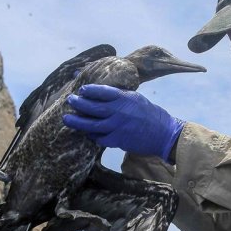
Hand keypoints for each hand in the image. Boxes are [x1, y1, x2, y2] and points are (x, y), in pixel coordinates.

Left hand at [63, 85, 183, 161]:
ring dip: (78, 122)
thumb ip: (119, 95)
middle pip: (93, 108)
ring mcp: (117, 127)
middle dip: (79, 104)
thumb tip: (102, 90)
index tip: (81, 89)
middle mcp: (119, 112)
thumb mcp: (135, 98)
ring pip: (92, 125)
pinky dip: (92, 136)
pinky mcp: (118, 141)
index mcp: (124, 98)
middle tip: (69, 100)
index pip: (103, 91)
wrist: (163, 133)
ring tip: (66, 118)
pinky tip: (86, 133)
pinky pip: (99, 139)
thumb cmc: (149, 114)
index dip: (89, 90)